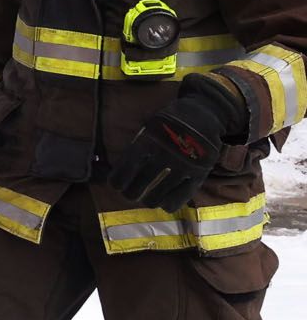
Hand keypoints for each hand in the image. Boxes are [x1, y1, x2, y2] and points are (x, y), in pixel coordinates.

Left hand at [111, 74, 245, 208]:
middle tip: (130, 194)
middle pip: (142, 180)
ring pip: (161, 192)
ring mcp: (184, 164)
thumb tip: (118, 170)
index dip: (119, 179)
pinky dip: (171, 203)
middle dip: (132, 192)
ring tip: (147, 200)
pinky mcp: (200, 172)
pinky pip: (183, 195)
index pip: (128, 165)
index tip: (116, 186)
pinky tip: (165, 205)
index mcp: (149, 139)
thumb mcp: (149, 128)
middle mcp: (166, 152)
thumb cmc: (168, 124)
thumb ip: (136, 147)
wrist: (203, 115)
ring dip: (150, 200)